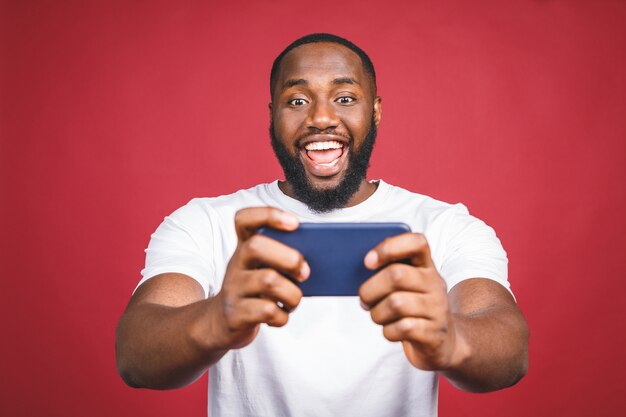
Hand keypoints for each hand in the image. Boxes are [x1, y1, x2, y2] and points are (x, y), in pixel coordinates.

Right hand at [205, 207, 309, 350]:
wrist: (225, 321)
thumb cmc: (256, 289)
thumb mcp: (265, 269)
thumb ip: (283, 259)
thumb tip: (312, 264)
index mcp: (244, 246)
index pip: (244, 219)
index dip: (268, 215)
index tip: (295, 223)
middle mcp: (236, 263)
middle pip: (255, 247)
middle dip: (289, 258)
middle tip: (305, 272)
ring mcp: (233, 288)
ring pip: (268, 281)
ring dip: (292, 293)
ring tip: (294, 299)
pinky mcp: (236, 313)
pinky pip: (267, 311)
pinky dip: (283, 316)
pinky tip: (281, 315)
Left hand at [359, 233, 467, 370]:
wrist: (440, 342)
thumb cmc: (411, 308)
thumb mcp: (403, 286)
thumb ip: (386, 273)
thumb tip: (356, 271)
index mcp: (426, 266)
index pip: (417, 242)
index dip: (390, 247)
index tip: (367, 261)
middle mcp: (435, 283)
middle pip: (396, 275)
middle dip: (370, 289)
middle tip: (365, 299)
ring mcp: (437, 308)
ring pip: (396, 303)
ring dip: (377, 313)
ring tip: (378, 315)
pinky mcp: (434, 332)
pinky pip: (402, 328)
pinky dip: (388, 331)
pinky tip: (391, 330)